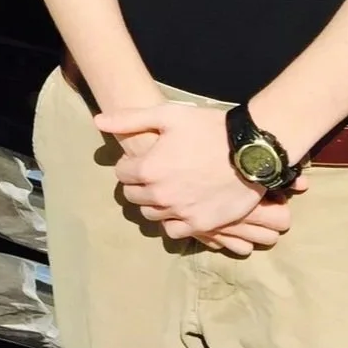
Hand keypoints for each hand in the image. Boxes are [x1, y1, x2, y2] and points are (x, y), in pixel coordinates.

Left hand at [95, 101, 307, 252]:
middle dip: (138, 183)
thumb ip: (130, 120)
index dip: (129, 164)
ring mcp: (181, 213)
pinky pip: (174, 231)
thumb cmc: (207, 129)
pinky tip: (180, 207)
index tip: (141, 158)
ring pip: (152, 215)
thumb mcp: (167, 115)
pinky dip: (172, 221)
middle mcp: (161, 195)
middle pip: (133, 196)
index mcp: (149, 168)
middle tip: (151, 173)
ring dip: (153, 203)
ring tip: (165, 189)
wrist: (249, 152)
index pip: (121, 173)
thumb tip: (98, 121)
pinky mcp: (202, 225)